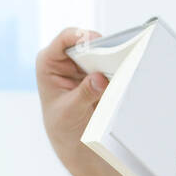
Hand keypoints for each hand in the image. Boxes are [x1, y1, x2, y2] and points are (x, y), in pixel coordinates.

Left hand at [36, 26, 110, 175]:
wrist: (72, 139)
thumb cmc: (62, 125)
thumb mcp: (70, 111)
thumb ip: (84, 94)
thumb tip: (100, 78)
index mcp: (49, 62)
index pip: (65, 39)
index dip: (82, 36)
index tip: (98, 41)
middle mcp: (66, 58)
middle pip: (88, 41)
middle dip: (103, 47)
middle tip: (118, 54)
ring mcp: (84, 63)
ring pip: (103, 50)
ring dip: (114, 57)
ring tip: (125, 65)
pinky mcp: (99, 70)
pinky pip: (113, 63)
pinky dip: (120, 67)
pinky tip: (126, 73)